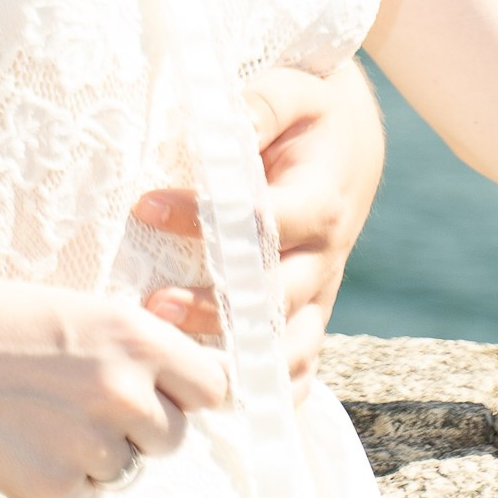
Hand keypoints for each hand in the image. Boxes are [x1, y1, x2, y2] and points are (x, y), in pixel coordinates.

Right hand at [0, 285, 230, 497]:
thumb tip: (192, 384)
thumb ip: (139, 349)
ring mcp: (91, 444)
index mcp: (137, 338)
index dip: (189, 394)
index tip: (166, 395)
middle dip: (141, 429)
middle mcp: (125, 391)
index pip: (214, 388)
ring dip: (98, 455)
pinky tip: (22, 443)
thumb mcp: (84, 313)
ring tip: (44, 419)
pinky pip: (85, 497)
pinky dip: (61, 480)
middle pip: (175, 436)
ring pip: (127, 469)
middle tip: (84, 407)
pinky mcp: (55, 489)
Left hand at [130, 57, 387, 382]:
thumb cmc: (310, 113)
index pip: (261, 219)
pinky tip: (222, 406)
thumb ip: (259, 105)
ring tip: (178, 364)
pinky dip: (269, 392)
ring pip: (288, 345)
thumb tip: (221, 125)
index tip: (145, 205)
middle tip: (151, 306)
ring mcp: (318, 291)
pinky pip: (299, 367)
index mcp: (318, 199)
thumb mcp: (291, 90)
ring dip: (236, 360)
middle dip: (213, 308)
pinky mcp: (310, 313)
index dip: (204, 218)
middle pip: (274, 298)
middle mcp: (322, 255)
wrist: (352, 143)